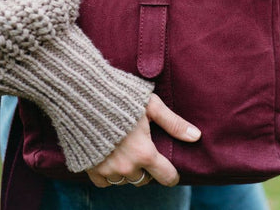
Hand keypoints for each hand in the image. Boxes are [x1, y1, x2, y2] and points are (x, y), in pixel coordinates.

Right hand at [86, 93, 200, 187]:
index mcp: (144, 153)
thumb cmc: (120, 97)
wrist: (83, 97)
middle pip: (144, 180)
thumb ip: (173, 123)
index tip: (172, 172)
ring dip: (129, 171)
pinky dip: (110, 174)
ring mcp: (107, 169)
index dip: (172, 175)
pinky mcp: (90, 168)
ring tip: (129, 153)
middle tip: (146, 153)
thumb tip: (196, 136)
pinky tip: (111, 158)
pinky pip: (105, 182)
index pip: (166, 177)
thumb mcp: (151, 106)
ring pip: (125, 181)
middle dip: (148, 169)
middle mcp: (126, 166)